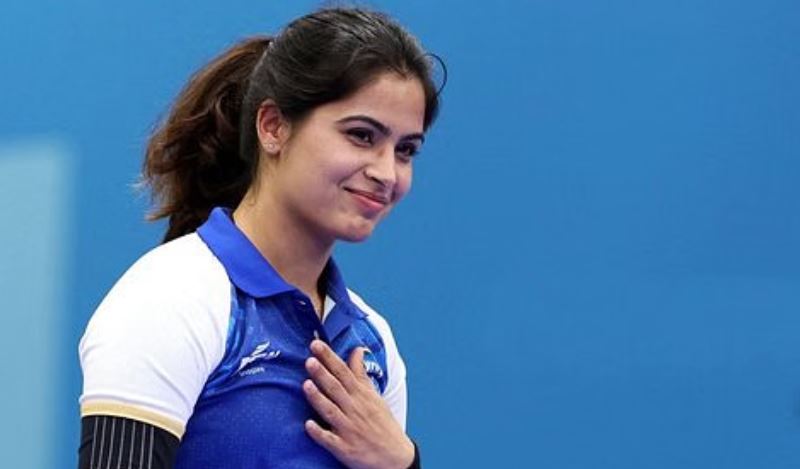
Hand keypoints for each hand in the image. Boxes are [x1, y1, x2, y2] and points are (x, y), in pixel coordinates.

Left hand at [303, 339, 414, 468]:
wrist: (395, 456)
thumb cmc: (381, 422)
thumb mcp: (373, 395)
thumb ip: (361, 373)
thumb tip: (357, 349)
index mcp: (360, 395)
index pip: (343, 372)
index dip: (329, 358)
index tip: (316, 344)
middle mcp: (354, 409)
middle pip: (336, 388)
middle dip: (322, 374)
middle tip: (309, 360)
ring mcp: (349, 429)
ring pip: (330, 411)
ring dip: (318, 398)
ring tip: (306, 385)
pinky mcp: (345, 448)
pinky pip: (329, 440)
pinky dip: (319, 433)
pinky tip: (308, 425)